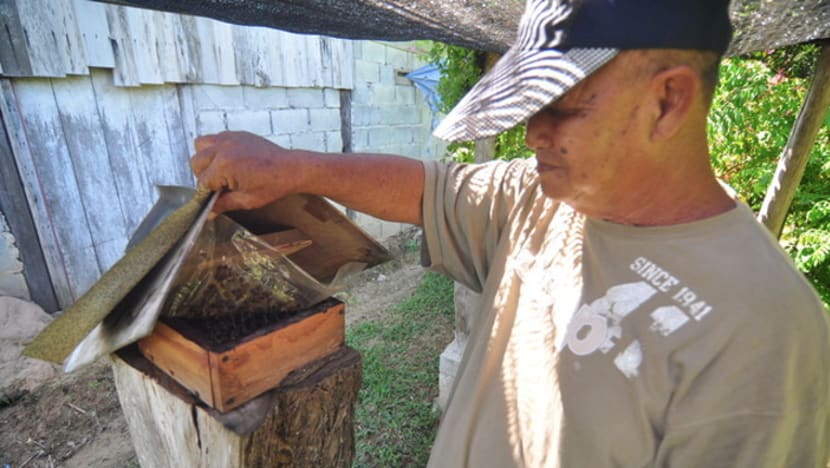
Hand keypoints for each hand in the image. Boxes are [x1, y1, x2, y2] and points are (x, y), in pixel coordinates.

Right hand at [190, 131, 308, 212]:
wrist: (291, 169)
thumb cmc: (273, 184)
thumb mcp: (247, 200)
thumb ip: (224, 205)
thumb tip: (209, 212)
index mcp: (225, 165)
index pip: (202, 182)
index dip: (207, 193)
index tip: (213, 198)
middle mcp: (224, 148)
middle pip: (196, 162)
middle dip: (204, 176)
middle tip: (219, 185)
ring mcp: (230, 138)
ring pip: (201, 145)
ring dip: (205, 159)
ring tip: (220, 170)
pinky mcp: (237, 134)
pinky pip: (215, 138)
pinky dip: (216, 148)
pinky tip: (229, 161)